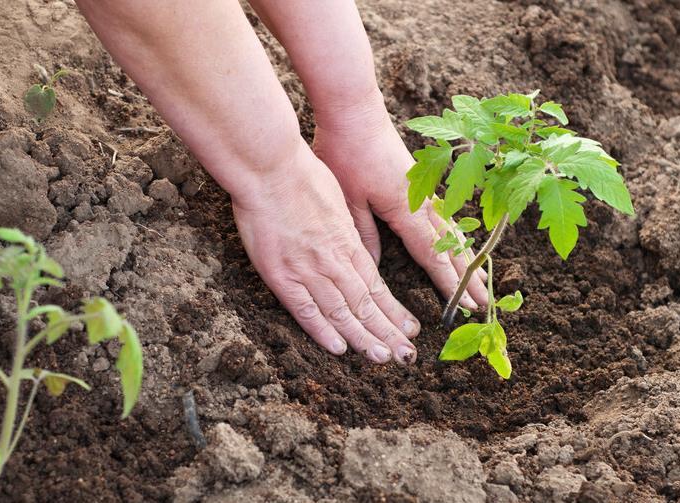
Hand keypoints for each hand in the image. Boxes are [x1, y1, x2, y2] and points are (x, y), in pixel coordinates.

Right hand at [232, 142, 419, 363]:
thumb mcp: (338, 200)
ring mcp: (308, 270)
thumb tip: (354, 245)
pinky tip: (340, 348)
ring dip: (364, 338)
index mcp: (348, 242)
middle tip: (407, 356)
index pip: (377, 286)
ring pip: (342, 312)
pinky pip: (305, 310)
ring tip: (384, 358)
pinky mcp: (281, 275)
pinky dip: (323, 331)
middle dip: (388, 332)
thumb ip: (346, 229)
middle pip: (366, 304)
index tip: (410, 329)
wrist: (269, 168)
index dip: (394, 311)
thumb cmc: (301, 175)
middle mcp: (334, 261)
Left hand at [312, 91, 488, 309]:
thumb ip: (364, 235)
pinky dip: (457, 235)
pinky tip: (460, 243)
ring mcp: (424, 190)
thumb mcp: (347, 199)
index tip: (462, 306)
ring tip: (481, 280)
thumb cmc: (345, 151)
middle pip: (451, 246)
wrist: (354, 109)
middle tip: (484, 304)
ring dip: (467, 257)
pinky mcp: (420, 180)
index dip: (448, 282)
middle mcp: (422, 202)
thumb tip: (373, 271)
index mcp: (405, 209)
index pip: (432, 254)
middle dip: (467, 277)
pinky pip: (445, 215)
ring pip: (452, 231)